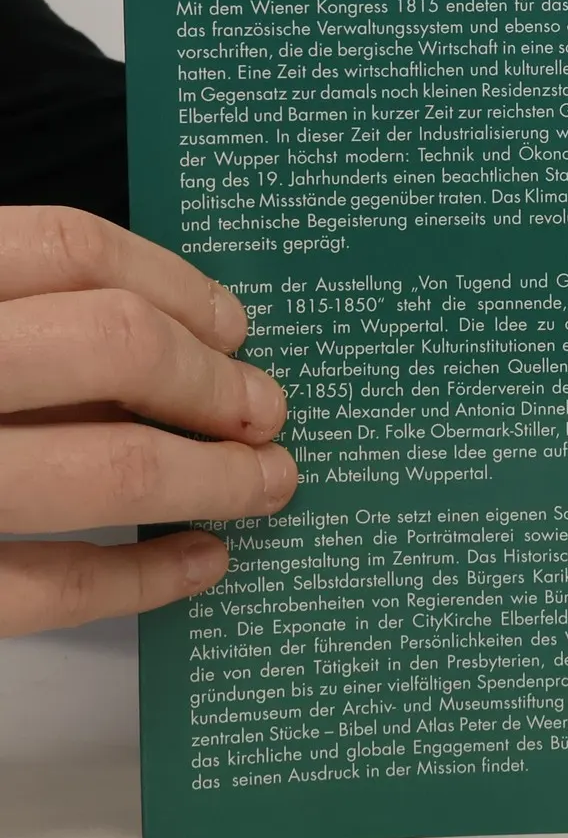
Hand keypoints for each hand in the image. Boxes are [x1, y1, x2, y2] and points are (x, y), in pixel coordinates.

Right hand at [0, 206, 294, 635]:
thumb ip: (28, 323)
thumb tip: (171, 343)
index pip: (68, 250)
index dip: (172, 285)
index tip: (235, 327)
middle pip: (116, 347)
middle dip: (216, 384)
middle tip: (269, 413)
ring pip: (109, 471)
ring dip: (214, 480)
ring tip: (267, 485)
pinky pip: (47, 588)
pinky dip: (140, 577)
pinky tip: (202, 561)